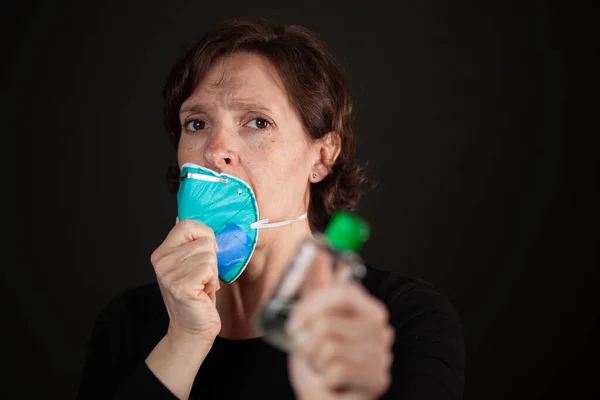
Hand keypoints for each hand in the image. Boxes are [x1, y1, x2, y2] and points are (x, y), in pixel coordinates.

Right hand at [150, 218, 221, 342]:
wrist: (193, 328)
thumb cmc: (196, 296)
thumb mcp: (189, 264)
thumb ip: (188, 242)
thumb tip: (181, 216)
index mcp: (162, 252)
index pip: (187, 224)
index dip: (205, 235)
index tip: (206, 253)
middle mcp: (161, 261)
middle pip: (204, 240)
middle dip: (211, 259)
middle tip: (202, 276)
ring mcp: (169, 274)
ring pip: (209, 255)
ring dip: (212, 272)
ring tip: (202, 285)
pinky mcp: (181, 286)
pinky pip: (209, 269)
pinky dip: (212, 281)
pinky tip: (203, 292)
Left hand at [286, 281, 393, 399]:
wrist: (322, 395)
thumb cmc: (317, 358)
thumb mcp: (307, 325)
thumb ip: (308, 310)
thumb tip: (305, 317)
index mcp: (367, 309)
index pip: (343, 293)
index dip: (313, 307)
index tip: (299, 323)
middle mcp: (381, 329)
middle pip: (325, 324)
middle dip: (308, 344)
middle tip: (314, 354)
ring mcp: (383, 354)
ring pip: (330, 348)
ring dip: (317, 362)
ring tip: (324, 368)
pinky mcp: (378, 379)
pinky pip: (338, 371)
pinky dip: (326, 378)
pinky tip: (333, 382)